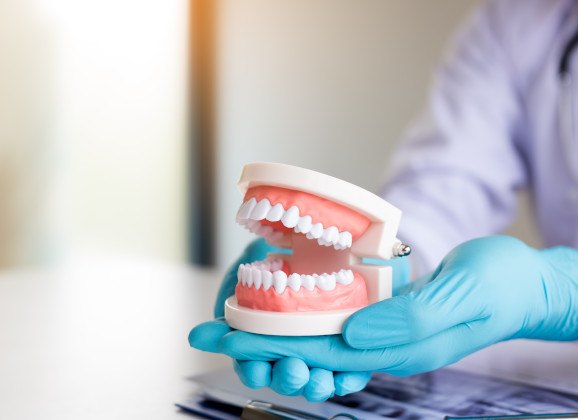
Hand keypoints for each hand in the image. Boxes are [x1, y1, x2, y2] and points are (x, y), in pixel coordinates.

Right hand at [190, 254, 409, 400]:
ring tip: (321, 377)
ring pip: (314, 378)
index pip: (254, 369)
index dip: (254, 372)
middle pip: (285, 377)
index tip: (256, 369)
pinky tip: (346, 376)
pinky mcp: (343, 351)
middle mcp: (287, 354)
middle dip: (289, 378)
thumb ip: (227, 317)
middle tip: (293, 369)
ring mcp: (315, 353)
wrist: (304, 250)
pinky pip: (346, 371)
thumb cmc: (270, 268)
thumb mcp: (247, 286)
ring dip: (317, 382)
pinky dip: (347, 377)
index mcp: (260, 346)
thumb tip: (198, 338)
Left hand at [192, 236, 577, 398]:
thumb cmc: (500, 289)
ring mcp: (383, 330)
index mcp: (395, 347)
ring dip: (272, 329)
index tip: (220, 332)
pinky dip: (303, 311)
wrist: (525, 286)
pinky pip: (336, 316)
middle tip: (206, 328)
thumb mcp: (465, 296)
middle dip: (254, 339)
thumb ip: (408, 319)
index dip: (265, 341)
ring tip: (229, 318)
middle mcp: (382, 345)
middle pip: (306, 345)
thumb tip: (352, 329)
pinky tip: (281, 302)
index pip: (316, 349)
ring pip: (317, 334)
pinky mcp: (387, 313)